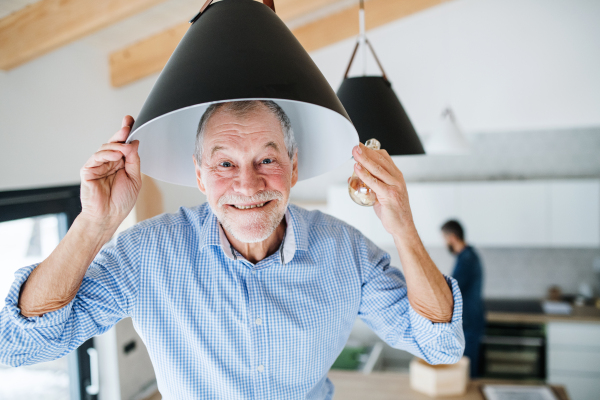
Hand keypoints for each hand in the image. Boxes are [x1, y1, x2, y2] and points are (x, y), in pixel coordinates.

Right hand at [79, 115, 140, 231]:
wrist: (108, 216)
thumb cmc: (121, 201)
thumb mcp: (135, 178)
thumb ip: (134, 161)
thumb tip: (134, 143)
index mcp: (121, 164)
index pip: (123, 145)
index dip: (126, 132)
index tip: (130, 121)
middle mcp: (109, 162)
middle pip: (114, 143)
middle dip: (121, 133)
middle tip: (127, 125)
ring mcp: (98, 165)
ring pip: (106, 148)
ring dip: (117, 146)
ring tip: (125, 149)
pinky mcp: (88, 170)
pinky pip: (97, 157)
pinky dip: (107, 154)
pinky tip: (116, 155)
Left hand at [351, 143, 415, 236]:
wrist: (402, 226)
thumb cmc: (392, 211)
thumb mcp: (380, 195)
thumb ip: (369, 186)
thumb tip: (352, 179)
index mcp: (396, 176)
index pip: (384, 158)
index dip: (371, 150)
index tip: (360, 146)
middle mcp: (397, 178)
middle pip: (380, 160)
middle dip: (366, 151)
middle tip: (355, 146)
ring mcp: (394, 186)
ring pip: (377, 169)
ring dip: (364, 159)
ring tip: (354, 153)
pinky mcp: (390, 195)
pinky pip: (374, 182)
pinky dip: (364, 174)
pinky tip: (357, 169)